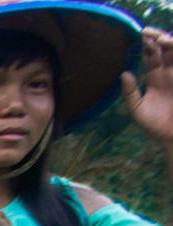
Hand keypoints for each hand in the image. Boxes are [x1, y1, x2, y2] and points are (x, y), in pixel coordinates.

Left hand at [122, 28, 172, 144]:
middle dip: (158, 38)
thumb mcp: (137, 109)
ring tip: (162, 40)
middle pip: (166, 48)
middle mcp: (169, 72)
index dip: (148, 44)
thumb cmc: (154, 126)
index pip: (152, 55)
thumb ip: (130, 92)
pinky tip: (172, 48)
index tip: (141, 35)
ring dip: (171, 42)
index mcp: (155, 77)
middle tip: (149, 33)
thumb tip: (123, 73)